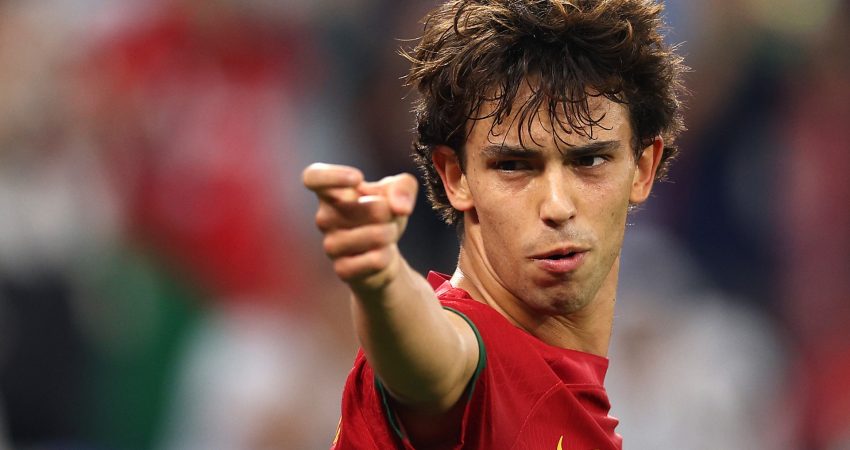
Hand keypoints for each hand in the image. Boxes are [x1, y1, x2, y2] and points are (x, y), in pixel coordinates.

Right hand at [303, 163, 417, 291]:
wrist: (384, 254)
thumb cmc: (384, 215)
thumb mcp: (398, 192)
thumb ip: (403, 186)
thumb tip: (401, 207)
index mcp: (331, 192)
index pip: (313, 177)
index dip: (332, 176)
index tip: (358, 179)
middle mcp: (324, 218)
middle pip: (365, 207)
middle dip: (387, 210)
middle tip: (389, 214)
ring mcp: (331, 246)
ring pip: (375, 235)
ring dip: (390, 233)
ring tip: (387, 234)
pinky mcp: (342, 270)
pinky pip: (376, 260)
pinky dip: (387, 256)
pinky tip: (381, 255)